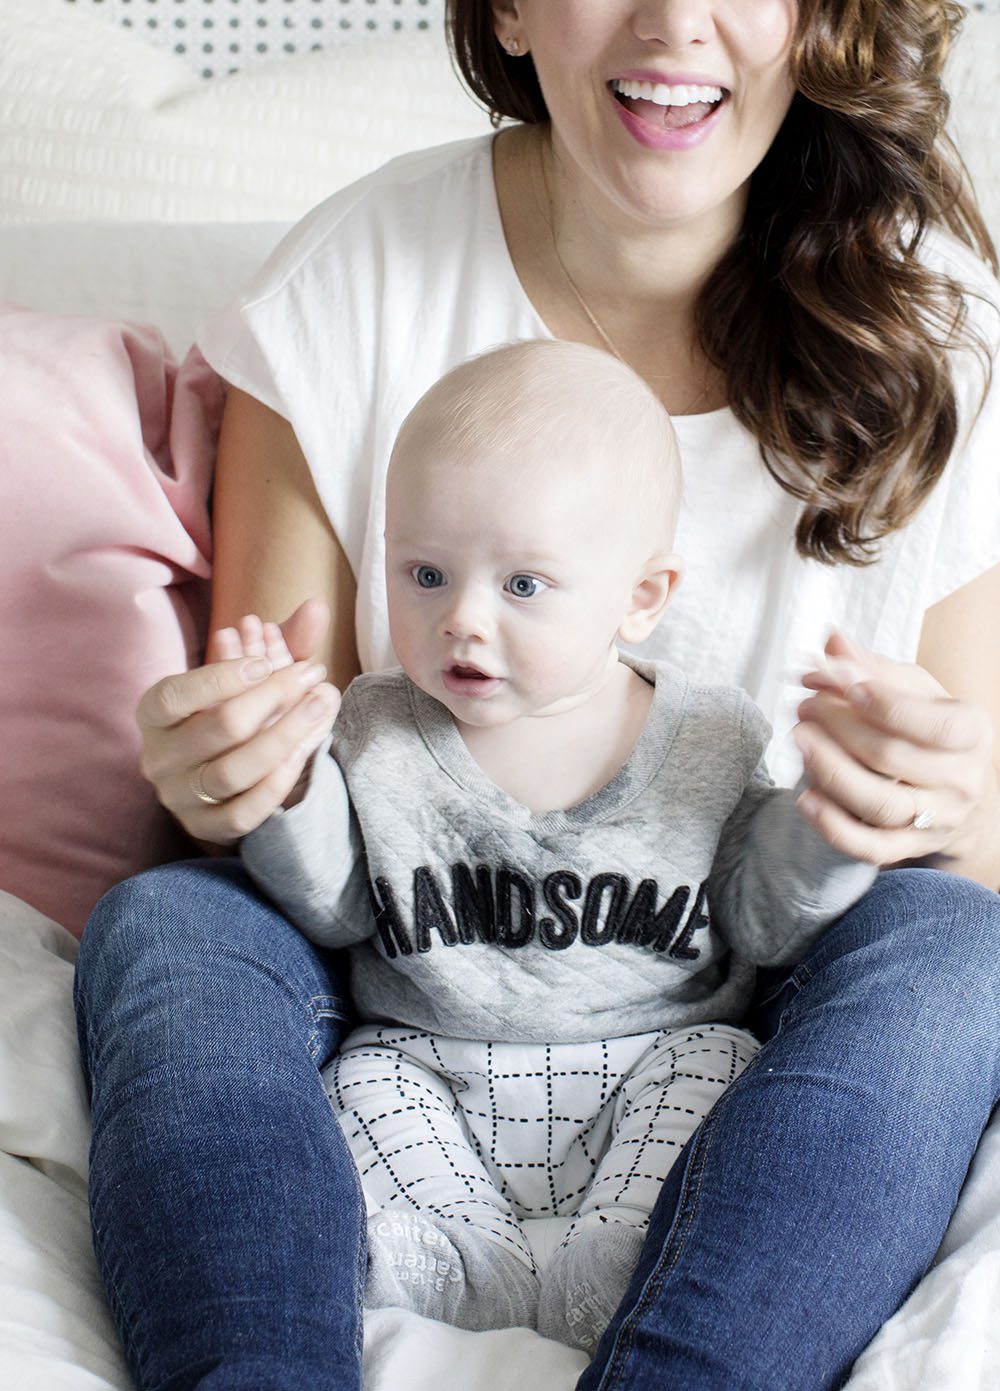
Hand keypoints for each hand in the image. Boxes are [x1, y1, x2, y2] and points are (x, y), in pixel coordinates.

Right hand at [137, 600, 341, 844]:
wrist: (226, 782)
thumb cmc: (239, 715)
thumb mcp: (253, 678)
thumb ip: (285, 643)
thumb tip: (318, 606)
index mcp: (154, 714)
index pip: (175, 695)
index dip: (221, 677)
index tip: (266, 662)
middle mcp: (158, 757)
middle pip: (217, 729)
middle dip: (272, 698)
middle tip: (313, 676)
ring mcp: (179, 798)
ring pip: (231, 772)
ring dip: (285, 736)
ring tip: (321, 705)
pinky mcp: (206, 829)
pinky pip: (244, 813)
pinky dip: (277, 782)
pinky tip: (304, 752)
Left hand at [792, 633, 996, 865]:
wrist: (962, 794)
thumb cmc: (932, 729)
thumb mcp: (918, 691)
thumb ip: (874, 668)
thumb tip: (833, 643)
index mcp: (970, 732)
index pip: (934, 725)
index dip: (888, 706)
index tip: (847, 687)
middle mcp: (960, 780)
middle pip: (893, 758)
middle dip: (840, 728)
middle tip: (805, 706)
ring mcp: (936, 819)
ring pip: (879, 804)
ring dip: (831, 772)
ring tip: (799, 740)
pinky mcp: (909, 848)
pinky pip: (870, 847)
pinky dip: (834, 826)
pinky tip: (805, 798)